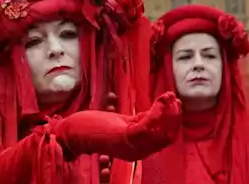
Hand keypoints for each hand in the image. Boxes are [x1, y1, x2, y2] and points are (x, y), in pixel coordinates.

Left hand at [47, 92, 181, 160]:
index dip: (172, 122)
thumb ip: (139, 121)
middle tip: (175, 99)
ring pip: (161, 132)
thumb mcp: (122, 123)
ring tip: (170, 96)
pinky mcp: (125, 138)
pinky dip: (157, 112)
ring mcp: (133, 147)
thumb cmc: (93, 126)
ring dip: (168, 112)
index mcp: (138, 149)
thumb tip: (156, 112)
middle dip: (173, 117)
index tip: (175, 104)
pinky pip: (148, 126)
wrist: (74, 132)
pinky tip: (161, 100)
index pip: (163, 139)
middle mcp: (138, 152)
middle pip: (166, 137)